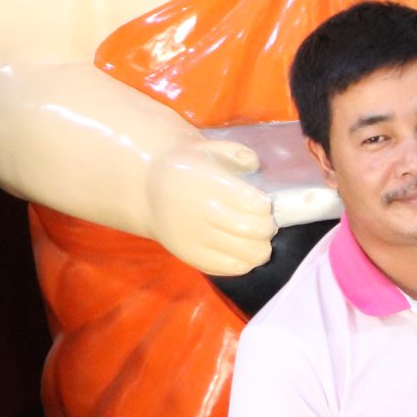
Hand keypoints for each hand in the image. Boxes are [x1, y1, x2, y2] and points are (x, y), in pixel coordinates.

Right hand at [146, 138, 276, 276]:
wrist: (148, 192)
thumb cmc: (189, 170)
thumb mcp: (206, 149)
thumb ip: (233, 152)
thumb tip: (252, 163)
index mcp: (207, 184)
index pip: (255, 205)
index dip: (266, 206)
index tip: (261, 203)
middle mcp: (200, 214)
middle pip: (256, 230)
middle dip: (267, 225)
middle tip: (262, 220)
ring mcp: (195, 239)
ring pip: (250, 253)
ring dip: (261, 245)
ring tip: (254, 236)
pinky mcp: (192, 257)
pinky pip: (233, 268)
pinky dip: (246, 261)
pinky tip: (241, 247)